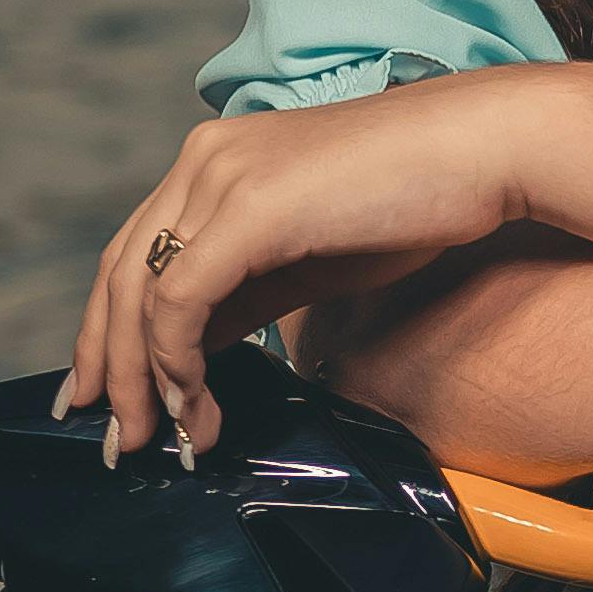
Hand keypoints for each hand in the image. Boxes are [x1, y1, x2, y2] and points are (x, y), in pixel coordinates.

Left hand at [68, 82, 538, 448]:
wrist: (483, 152)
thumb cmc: (415, 202)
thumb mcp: (310, 259)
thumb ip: (246, 295)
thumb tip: (197, 352)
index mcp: (214, 163)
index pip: (133, 253)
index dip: (109, 331)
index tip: (110, 397)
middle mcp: (204, 161)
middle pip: (119, 274)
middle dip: (109, 366)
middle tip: (118, 438)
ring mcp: (221, 178)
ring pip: (139, 292)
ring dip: (141, 379)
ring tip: (164, 438)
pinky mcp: (249, 209)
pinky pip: (181, 300)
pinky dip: (176, 363)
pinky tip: (197, 405)